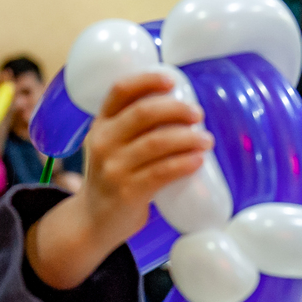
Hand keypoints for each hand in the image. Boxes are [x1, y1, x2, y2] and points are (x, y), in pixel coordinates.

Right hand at [77, 72, 213, 243]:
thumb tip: (180, 110)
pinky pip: (161, 172)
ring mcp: (114, 169)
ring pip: (157, 143)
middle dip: (177, 110)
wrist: (94, 221)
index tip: (172, 80)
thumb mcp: (111, 147)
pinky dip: (183, 164)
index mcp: (100, 125)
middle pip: (144, 113)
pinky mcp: (128, 192)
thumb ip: (132, 129)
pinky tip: (198, 160)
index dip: (147, 80)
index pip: (120, 91)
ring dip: (188, 138)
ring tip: (207, 141)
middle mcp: (103, 143)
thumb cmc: (113, 178)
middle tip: (198, 115)